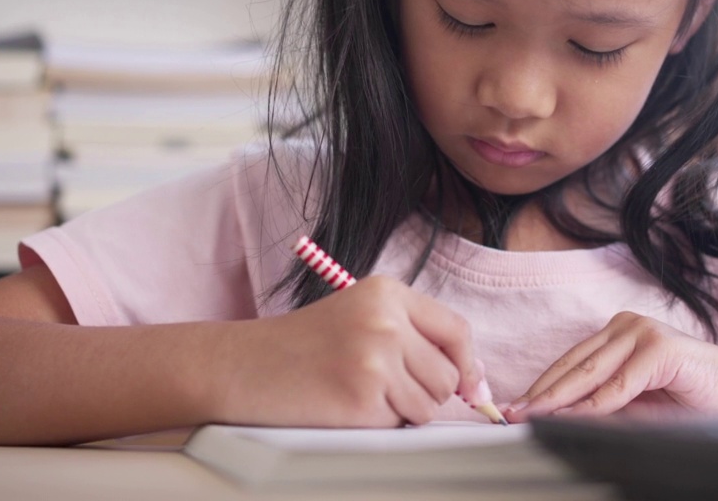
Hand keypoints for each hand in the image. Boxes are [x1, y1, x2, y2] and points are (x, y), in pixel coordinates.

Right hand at [216, 275, 481, 427]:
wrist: (243, 366)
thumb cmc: (301, 345)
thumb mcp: (360, 315)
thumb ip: (414, 335)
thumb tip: (473, 379)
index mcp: (388, 293)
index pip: (456, 330)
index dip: (467, 363)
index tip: (468, 385)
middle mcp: (386, 321)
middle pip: (448, 375)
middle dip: (427, 391)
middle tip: (387, 387)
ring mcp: (375, 359)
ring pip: (430, 405)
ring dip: (404, 410)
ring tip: (362, 392)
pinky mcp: (362, 398)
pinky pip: (400, 424)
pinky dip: (380, 423)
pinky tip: (347, 405)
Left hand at [504, 311, 717, 421]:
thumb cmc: (696, 403)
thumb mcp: (639, 406)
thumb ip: (604, 407)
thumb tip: (558, 420)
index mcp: (620, 334)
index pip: (571, 363)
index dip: (542, 389)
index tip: (514, 411)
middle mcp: (628, 326)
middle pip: (574, 366)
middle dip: (541, 395)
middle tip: (510, 415)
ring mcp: (645, 332)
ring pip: (590, 372)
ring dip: (558, 400)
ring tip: (531, 418)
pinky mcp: (662, 348)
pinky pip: (620, 384)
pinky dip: (595, 406)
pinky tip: (572, 419)